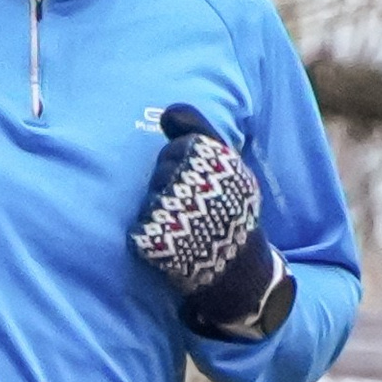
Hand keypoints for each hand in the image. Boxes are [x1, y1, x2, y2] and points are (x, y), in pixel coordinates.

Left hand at [130, 106, 292, 338]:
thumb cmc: (229, 209)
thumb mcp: (226, 165)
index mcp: (219, 164)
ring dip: (158, 211)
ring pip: (149, 199)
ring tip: (186, 227)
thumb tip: (166, 111)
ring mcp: (179, 214)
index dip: (181, 163)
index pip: (180, 148)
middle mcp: (199, 185)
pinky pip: (140, 232)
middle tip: (192, 209)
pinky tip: (171, 244)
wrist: (240, 269)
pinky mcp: (159, 242)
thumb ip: (198, 130)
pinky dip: (149, 238)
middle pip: (161, 172)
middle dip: (169, 186)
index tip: (198, 183)